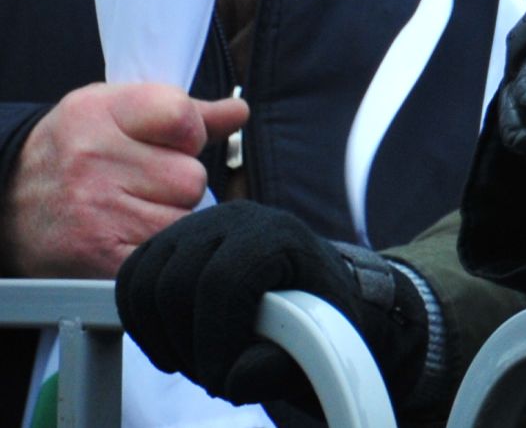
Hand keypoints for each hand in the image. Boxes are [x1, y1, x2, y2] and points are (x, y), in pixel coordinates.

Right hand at [3, 83, 247, 277]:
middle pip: (192, 176)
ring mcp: (94, 210)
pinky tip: (128, 235)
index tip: (170, 142)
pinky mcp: (98, 256)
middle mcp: (92, 159)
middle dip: (179, 182)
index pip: (182, 116)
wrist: (5, 205)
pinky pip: (165, 251)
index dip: (189, 134)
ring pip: (185, 216)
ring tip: (131, 209)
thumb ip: (182, 112)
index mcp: (99, 113)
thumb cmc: (73, 152)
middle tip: (142, 183)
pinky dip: (157, 249)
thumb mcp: (116, 113)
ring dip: (169, 217)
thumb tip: (239, 111)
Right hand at [116, 201, 427, 407]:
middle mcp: (236, 218)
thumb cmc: (319, 319)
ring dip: (161, 338)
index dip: (214, 340)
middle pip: (176, 283)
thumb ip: (281, 366)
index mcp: (278, 234)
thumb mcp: (320, 346)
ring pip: (145, 283)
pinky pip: (130, 281)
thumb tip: (236, 377)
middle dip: (187, 345)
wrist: (312, 295)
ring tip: (196, 364)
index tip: (223, 381)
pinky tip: (171, 347)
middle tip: (212, 377)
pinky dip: (140, 322)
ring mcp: (197, 224)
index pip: (223, 281)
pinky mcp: (169, 242)